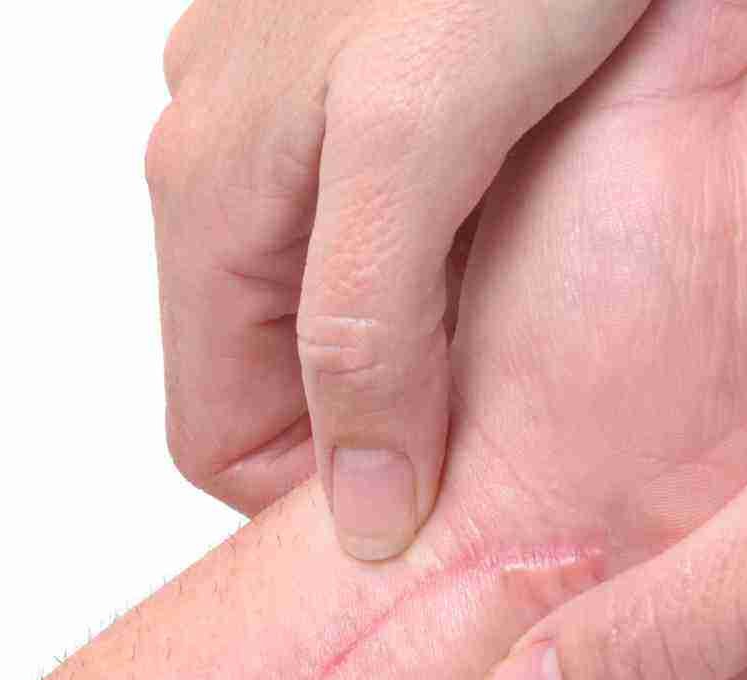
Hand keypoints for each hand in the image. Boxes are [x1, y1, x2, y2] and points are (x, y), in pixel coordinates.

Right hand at [147, 0, 651, 556]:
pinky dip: (441, 277)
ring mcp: (288, 116)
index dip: (319, 504)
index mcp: (212, 192)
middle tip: (513, 465)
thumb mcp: (425, 143)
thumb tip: (358, 512)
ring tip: (535, 374)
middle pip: (275, 376)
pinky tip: (530, 265)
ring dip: (413, 364)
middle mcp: (225, 156)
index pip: (221, 436)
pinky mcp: (361, 87)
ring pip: (328, 307)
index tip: (438, 526)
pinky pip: (373, 232)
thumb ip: (371, 324)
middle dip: (374, 437)